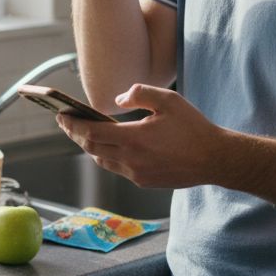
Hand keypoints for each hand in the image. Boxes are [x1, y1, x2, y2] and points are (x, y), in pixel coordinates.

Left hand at [54, 84, 224, 188]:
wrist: (215, 159)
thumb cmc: (193, 127)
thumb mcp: (168, 100)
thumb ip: (139, 94)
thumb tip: (117, 101)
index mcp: (133, 138)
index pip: (90, 132)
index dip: (72, 124)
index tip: (60, 115)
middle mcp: (130, 160)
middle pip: (91, 148)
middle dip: (75, 134)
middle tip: (66, 122)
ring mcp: (136, 174)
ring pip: (102, 160)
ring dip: (90, 146)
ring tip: (85, 132)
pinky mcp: (144, 182)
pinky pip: (118, 168)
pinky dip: (109, 155)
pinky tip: (111, 145)